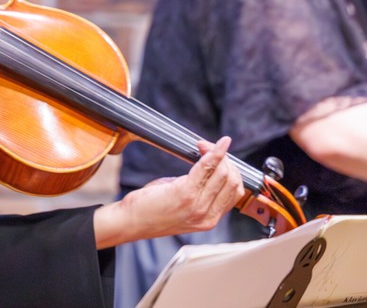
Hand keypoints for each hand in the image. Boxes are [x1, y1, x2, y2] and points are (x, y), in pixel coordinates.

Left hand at [93, 136, 243, 248]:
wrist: (131, 222)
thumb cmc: (151, 210)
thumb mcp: (182, 204)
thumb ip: (198, 190)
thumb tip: (207, 165)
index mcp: (210, 219)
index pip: (235, 192)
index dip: (230, 170)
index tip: (219, 156)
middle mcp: (208, 216)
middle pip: (232, 181)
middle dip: (224, 159)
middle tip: (209, 147)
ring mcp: (198, 206)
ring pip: (222, 174)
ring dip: (216, 154)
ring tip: (203, 145)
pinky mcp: (185, 194)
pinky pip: (205, 168)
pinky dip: (212, 153)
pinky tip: (208, 144)